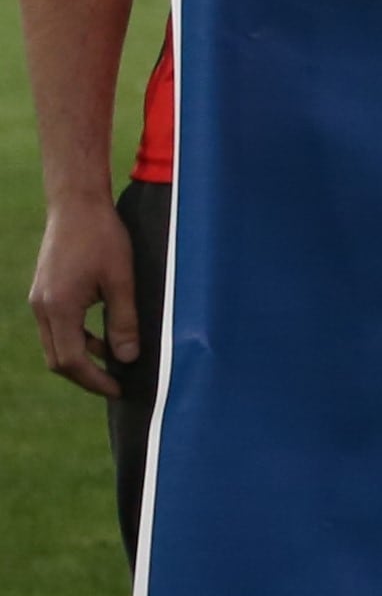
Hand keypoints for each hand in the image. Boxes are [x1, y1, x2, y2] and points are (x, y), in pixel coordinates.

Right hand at [30, 196, 136, 397]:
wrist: (77, 206)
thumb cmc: (104, 238)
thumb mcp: (122, 280)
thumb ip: (124, 321)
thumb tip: (127, 357)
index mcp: (59, 307)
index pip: (71, 360)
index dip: (95, 380)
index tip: (118, 389)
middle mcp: (42, 307)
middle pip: (58, 358)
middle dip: (86, 375)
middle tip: (116, 383)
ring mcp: (39, 300)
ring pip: (55, 344)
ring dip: (82, 357)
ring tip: (115, 361)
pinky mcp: (44, 293)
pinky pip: (56, 328)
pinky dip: (77, 339)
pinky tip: (102, 337)